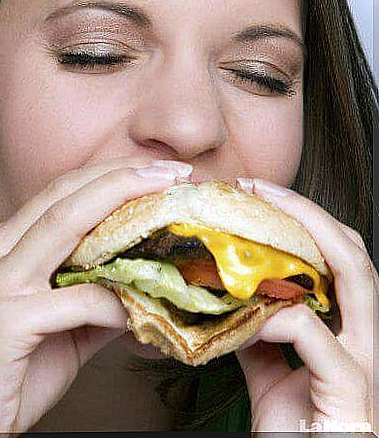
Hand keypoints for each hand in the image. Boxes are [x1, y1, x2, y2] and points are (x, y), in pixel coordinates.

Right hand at [0, 156, 192, 433]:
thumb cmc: (5, 376)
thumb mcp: (55, 329)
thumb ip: (92, 300)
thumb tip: (143, 285)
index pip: (56, 195)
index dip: (106, 177)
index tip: (153, 172)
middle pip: (63, 198)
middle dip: (121, 178)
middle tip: (173, 172)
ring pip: (65, 227)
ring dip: (123, 211)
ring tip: (169, 206)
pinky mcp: (2, 319)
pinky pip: (74, 299)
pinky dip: (112, 300)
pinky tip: (139, 309)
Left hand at [234, 178, 376, 433]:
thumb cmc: (293, 428)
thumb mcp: (270, 373)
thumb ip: (261, 336)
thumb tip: (236, 302)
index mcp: (348, 331)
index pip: (338, 259)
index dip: (303, 221)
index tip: (254, 195)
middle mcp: (365, 340)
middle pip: (352, 255)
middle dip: (306, 214)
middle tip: (255, 188)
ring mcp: (366, 365)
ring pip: (356, 281)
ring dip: (302, 241)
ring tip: (255, 218)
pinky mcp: (352, 393)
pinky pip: (318, 339)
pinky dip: (281, 318)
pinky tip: (251, 313)